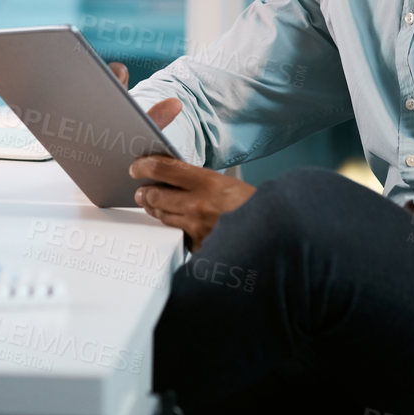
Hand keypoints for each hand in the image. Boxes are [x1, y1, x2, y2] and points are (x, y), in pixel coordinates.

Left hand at [106, 63, 253, 243]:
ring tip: (152, 205)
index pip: (164, 168)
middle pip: (156, 195)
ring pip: (163, 216)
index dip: (145, 166)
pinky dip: (176, 230)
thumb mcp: (230, 185)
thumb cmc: (257, 208)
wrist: (277, 234)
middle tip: (141, 190)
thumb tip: (177, 176)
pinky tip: (177, 225)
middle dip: (145, 193)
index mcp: (208, 182)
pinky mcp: (199, 248)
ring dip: (155, 209)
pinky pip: (178, 236)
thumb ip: (202, 181)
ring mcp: (197, 229)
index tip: (136, 167)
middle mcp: (199, 205)